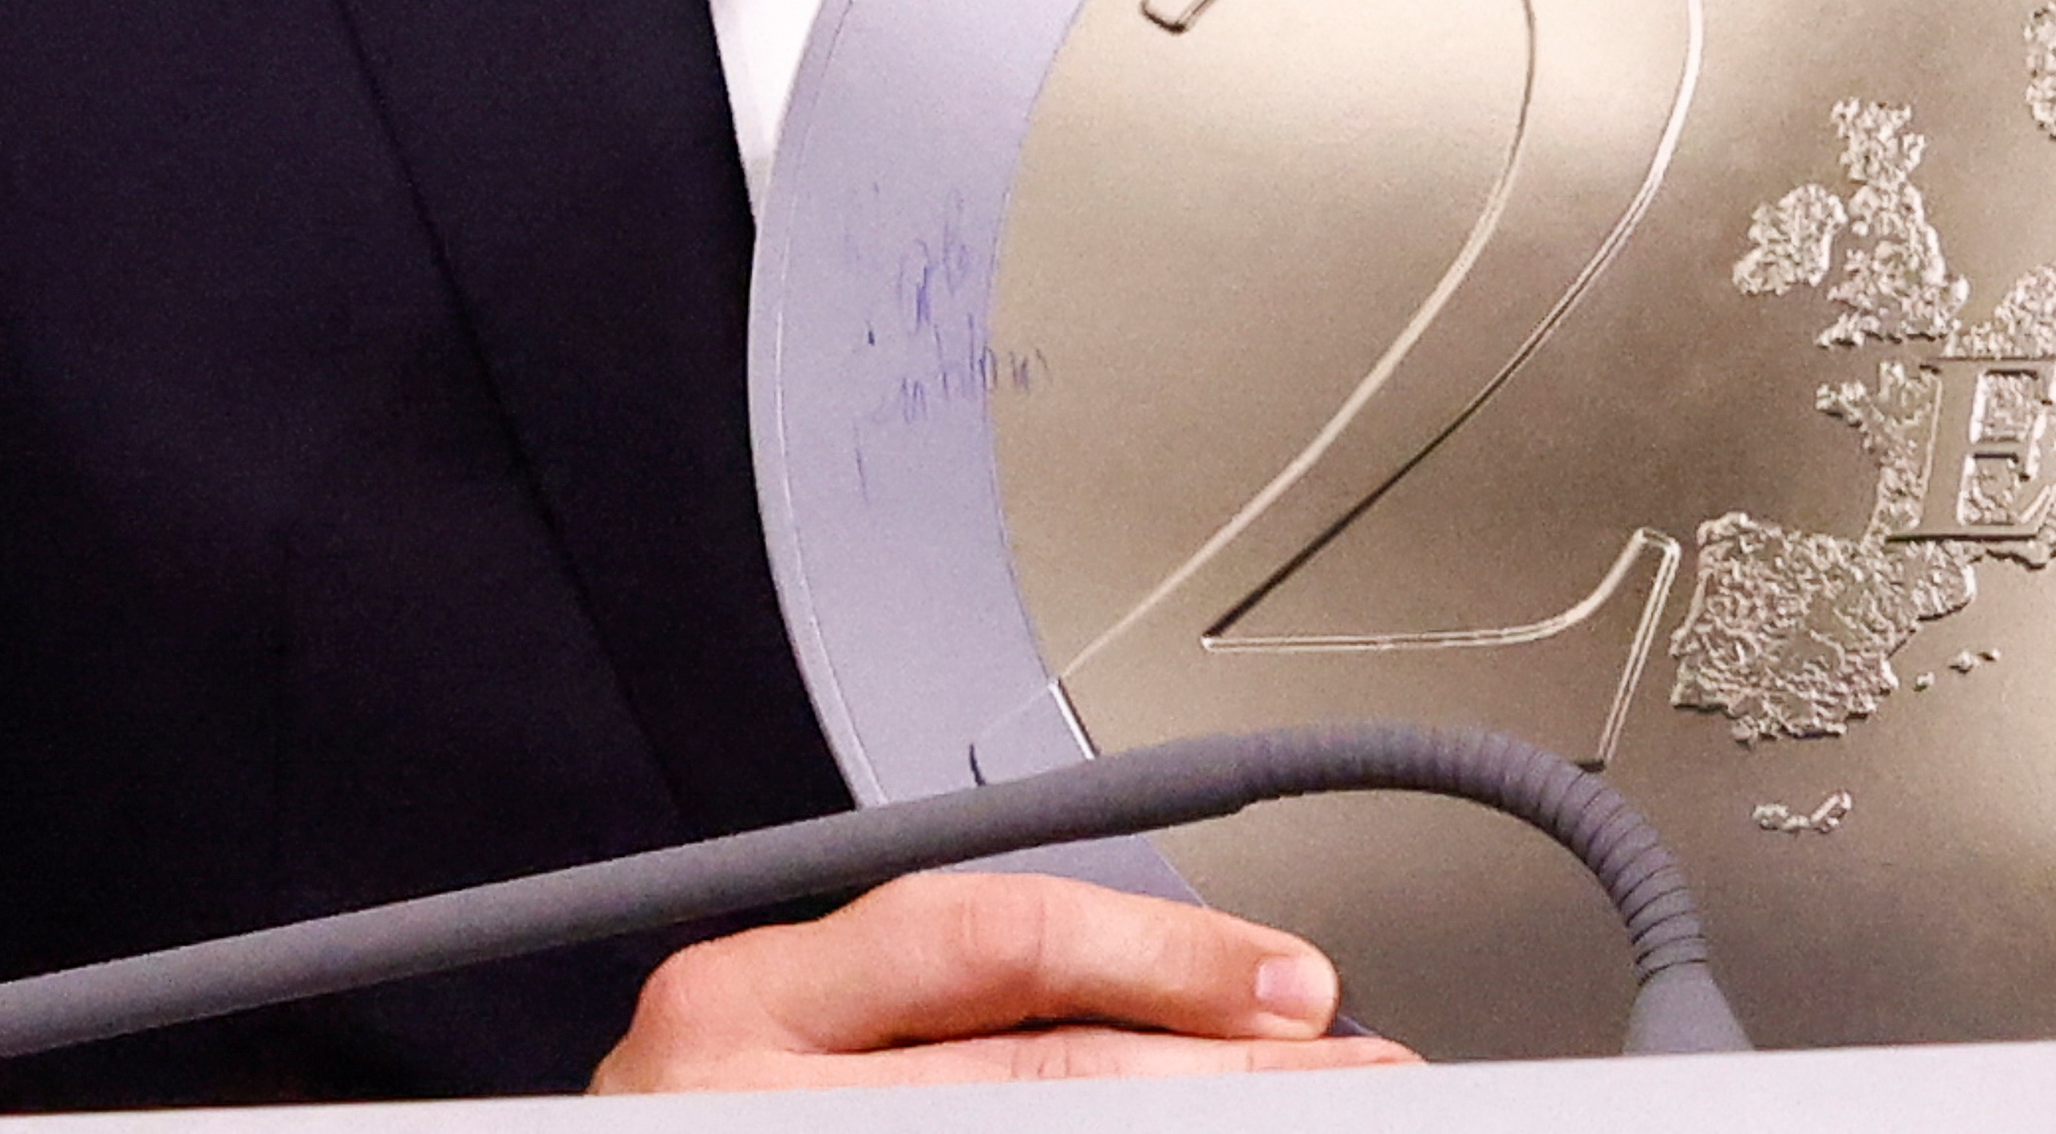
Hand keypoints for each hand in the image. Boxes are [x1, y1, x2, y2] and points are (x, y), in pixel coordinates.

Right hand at [592, 869, 1413, 1087]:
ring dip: (1192, 1129)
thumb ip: (945, 1011)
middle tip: (1362, 1071)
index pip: (994, 941)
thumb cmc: (693, 1130)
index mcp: (735, 1000)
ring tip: (1317, 1117)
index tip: (1300, 985)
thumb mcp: (785, 1045)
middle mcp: (729, 1088)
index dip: (1170, 955)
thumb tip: (1194, 1010)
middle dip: (1222, 1074)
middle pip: (1036, 1071)